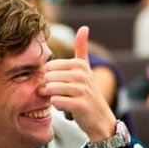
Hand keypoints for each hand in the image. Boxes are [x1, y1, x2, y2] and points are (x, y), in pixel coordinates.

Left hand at [44, 27, 116, 141]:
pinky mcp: (79, 104)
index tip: (61, 84)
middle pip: (48, 78)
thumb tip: (84, 27)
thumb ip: (82, 48)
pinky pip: (56, 101)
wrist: (100, 119)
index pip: (49, 67)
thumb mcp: (85, 69)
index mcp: (79, 65)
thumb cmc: (87, 93)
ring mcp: (81, 90)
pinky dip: (57, 106)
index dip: (50, 78)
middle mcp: (81, 75)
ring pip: (50, 89)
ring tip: (62, 99)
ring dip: (52, 97)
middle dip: (49, 88)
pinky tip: (65, 107)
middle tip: (61, 94)